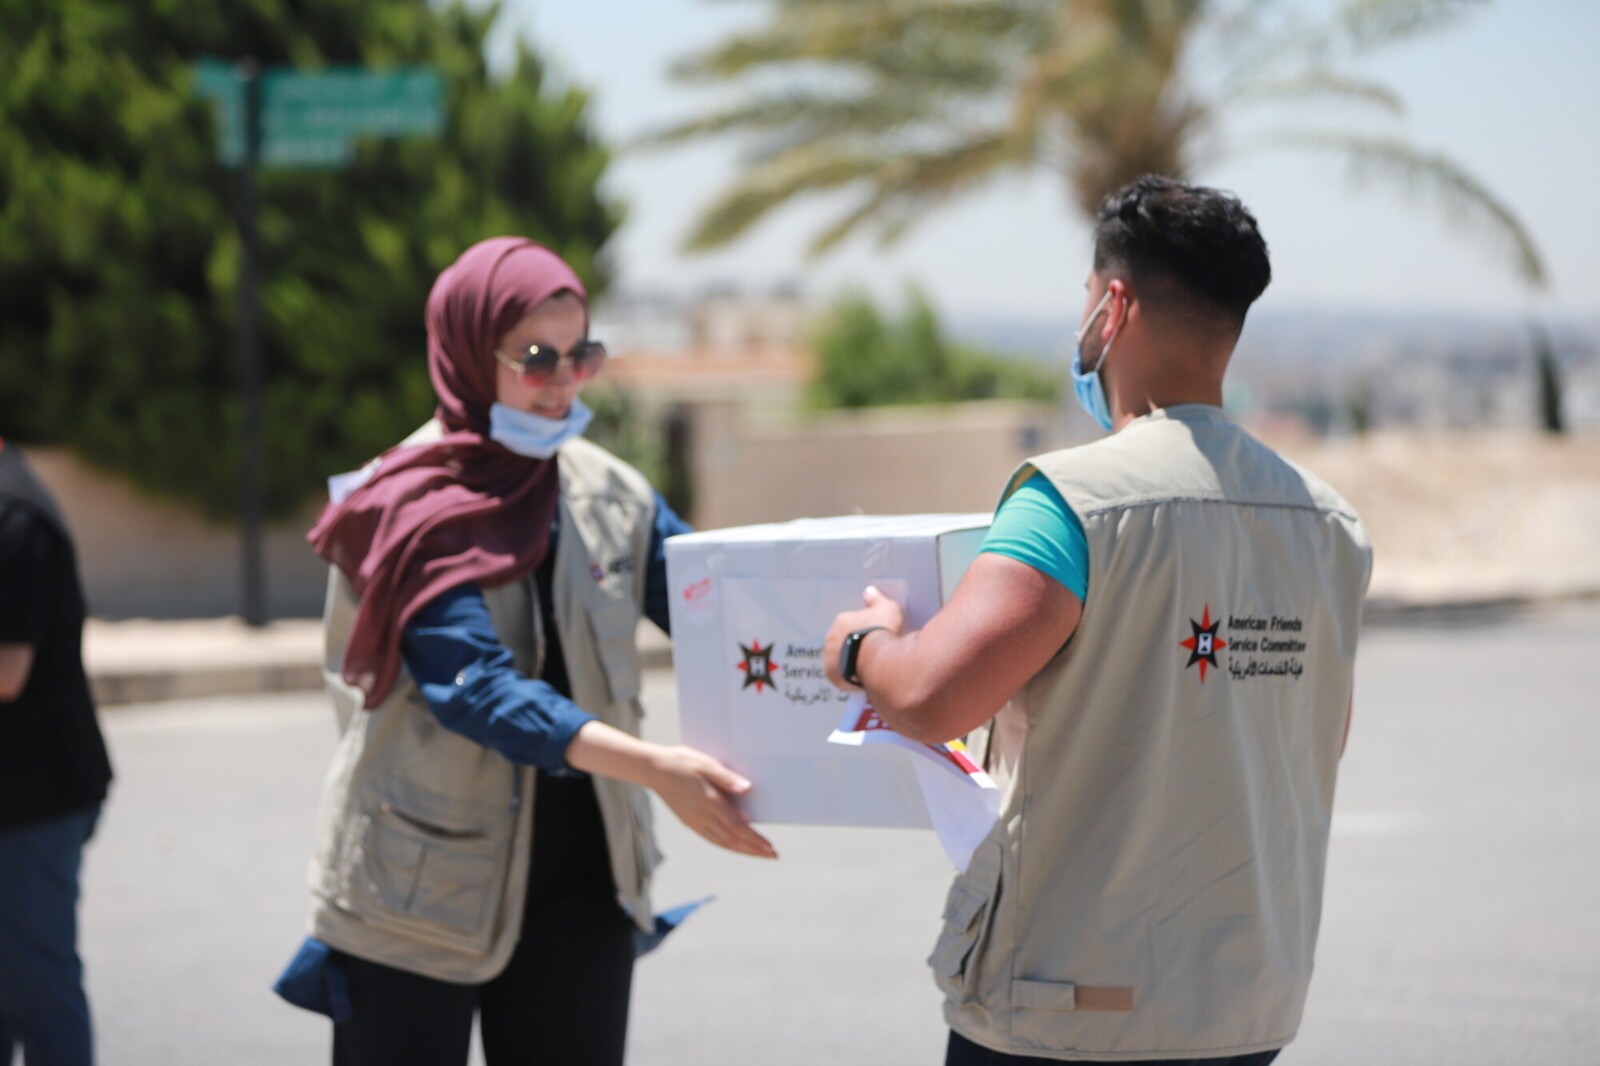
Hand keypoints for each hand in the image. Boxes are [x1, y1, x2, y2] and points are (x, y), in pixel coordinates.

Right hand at [646, 746, 777, 859]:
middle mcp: (702, 816)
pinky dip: (727, 845)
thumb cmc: (682, 762)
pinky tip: (734, 845)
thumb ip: (726, 778)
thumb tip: (747, 789)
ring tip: (759, 853)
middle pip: (732, 839)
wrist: (654, 769)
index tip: (770, 848)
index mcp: (709, 802)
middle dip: (754, 849)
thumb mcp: (706, 763)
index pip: (737, 827)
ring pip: (722, 842)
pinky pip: (712, 839)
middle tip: (773, 855)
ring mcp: (695, 821)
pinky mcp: (689, 822)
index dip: (755, 840)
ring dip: (742, 850)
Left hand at [823, 585, 904, 689]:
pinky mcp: (833, 676)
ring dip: (849, 661)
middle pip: (842, 641)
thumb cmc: (883, 633)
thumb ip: (878, 600)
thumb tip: (870, 592)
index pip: (850, 623)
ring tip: (867, 667)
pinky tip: (862, 678)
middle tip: (870, 651)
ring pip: (839, 658)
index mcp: (842, 621)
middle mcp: (831, 639)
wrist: (880, 660)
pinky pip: (840, 676)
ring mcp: (830, 658)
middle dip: (853, 644)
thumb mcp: (888, 609)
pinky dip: (848, 677)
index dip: (862, 629)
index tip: (873, 635)